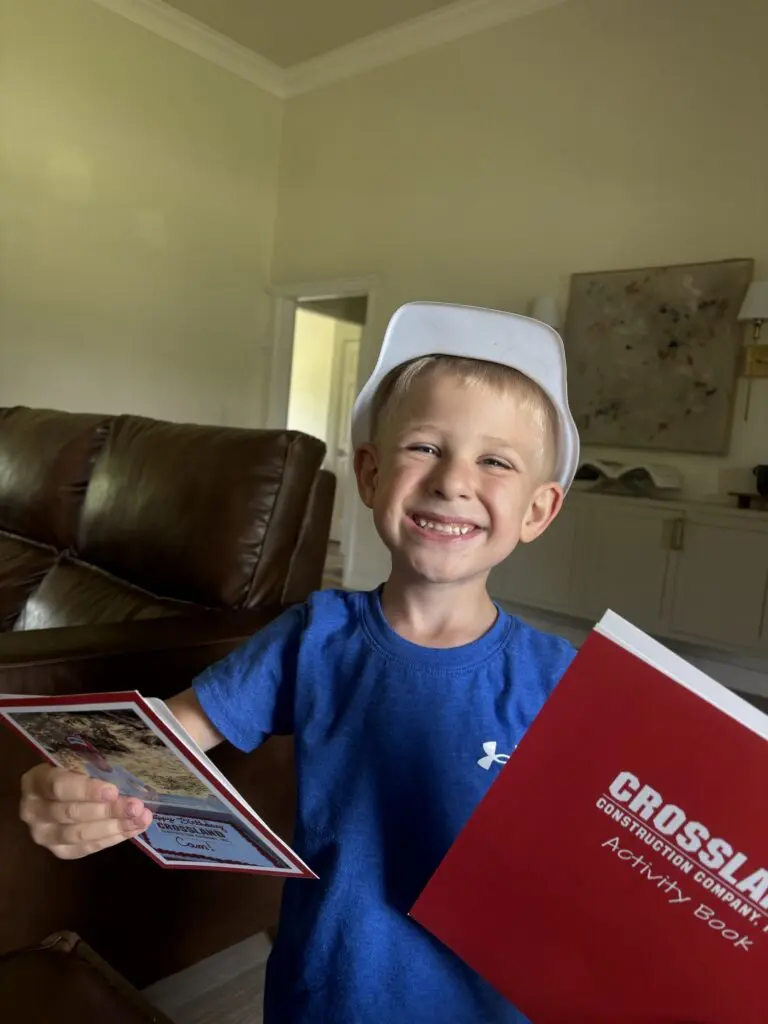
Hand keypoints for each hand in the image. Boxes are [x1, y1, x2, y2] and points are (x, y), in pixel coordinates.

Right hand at [19, 764, 152, 858]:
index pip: (59, 787)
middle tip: (136, 806)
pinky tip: (133, 828)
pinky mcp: (59, 851)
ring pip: (80, 835)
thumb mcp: (75, 760)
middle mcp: (34, 811)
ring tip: (140, 818)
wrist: (53, 793)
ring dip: (115, 826)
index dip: (87, 791)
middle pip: (72, 814)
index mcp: (35, 782)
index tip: (114, 791)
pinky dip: (113, 838)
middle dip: (108, 810)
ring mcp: (44, 835)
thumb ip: (92, 766)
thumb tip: (127, 774)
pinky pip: (87, 848)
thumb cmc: (70, 770)